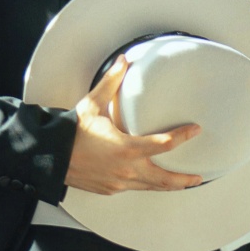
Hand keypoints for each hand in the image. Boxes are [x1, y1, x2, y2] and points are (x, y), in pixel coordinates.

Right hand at [63, 57, 201, 194]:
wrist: (51, 156)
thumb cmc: (71, 132)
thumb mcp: (92, 104)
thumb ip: (111, 82)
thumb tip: (124, 61)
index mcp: (126, 148)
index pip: (164, 144)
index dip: (183, 136)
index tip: (195, 130)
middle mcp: (126, 170)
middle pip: (165, 179)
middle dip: (185, 180)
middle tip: (199, 176)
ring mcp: (119, 183)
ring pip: (151, 187)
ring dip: (169, 185)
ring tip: (183, 183)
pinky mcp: (111, 189)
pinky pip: (135, 188)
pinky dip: (147, 184)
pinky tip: (151, 178)